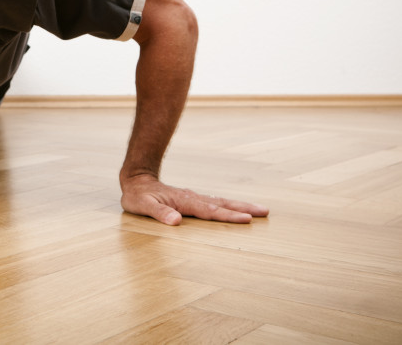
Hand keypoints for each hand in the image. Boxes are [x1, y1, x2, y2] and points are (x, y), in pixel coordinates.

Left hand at [121, 174, 268, 224]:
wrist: (136, 179)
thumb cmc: (138, 195)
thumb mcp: (142, 205)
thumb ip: (158, 212)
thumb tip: (176, 221)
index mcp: (184, 201)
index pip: (210, 211)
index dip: (228, 216)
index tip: (247, 219)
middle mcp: (193, 198)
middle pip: (222, 204)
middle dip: (244, 208)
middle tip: (266, 211)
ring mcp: (194, 198)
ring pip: (222, 202)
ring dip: (241, 206)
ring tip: (260, 209)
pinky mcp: (192, 200)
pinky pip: (215, 203)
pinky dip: (229, 206)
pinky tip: (237, 209)